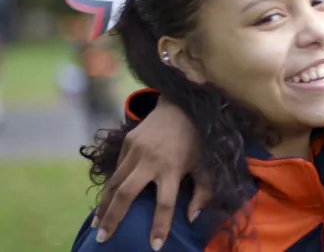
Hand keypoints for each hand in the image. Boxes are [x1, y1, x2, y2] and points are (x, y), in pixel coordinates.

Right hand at [93, 96, 210, 250]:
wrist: (182, 105)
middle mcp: (150, 160)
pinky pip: (117, 169)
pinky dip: (110, 187)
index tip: (154, 246)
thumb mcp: (206, 165)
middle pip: (126, 194)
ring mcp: (136, 150)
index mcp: (173, 167)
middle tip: (104, 238)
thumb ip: (203, 192)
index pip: (165, 203)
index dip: (160, 226)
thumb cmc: (197, 140)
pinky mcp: (127, 142)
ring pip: (114, 183)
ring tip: (98, 224)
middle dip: (113, 218)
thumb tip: (191, 218)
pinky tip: (106, 201)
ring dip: (104, 205)